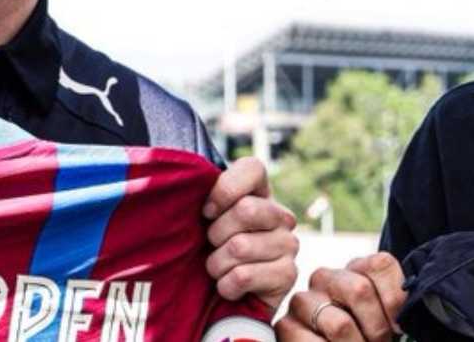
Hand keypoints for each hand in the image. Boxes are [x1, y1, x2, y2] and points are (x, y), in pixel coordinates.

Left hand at [203, 157, 298, 308]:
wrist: (219, 305)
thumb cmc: (206, 253)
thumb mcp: (201, 220)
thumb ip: (199, 194)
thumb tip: (184, 172)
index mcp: (260, 193)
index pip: (253, 168)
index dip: (225, 189)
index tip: (207, 211)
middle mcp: (280, 216)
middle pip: (246, 209)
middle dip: (216, 234)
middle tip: (213, 246)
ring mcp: (288, 244)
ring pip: (240, 246)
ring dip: (216, 264)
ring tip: (219, 269)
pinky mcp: (288, 274)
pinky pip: (244, 275)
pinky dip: (225, 285)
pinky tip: (229, 287)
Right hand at [277, 252, 405, 340]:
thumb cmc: (369, 340)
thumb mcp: (390, 320)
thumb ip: (399, 307)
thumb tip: (403, 317)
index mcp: (356, 269)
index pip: (380, 264)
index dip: (396, 301)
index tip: (400, 326)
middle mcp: (326, 277)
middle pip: (359, 290)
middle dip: (377, 329)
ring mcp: (303, 301)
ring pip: (340, 324)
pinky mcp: (285, 326)